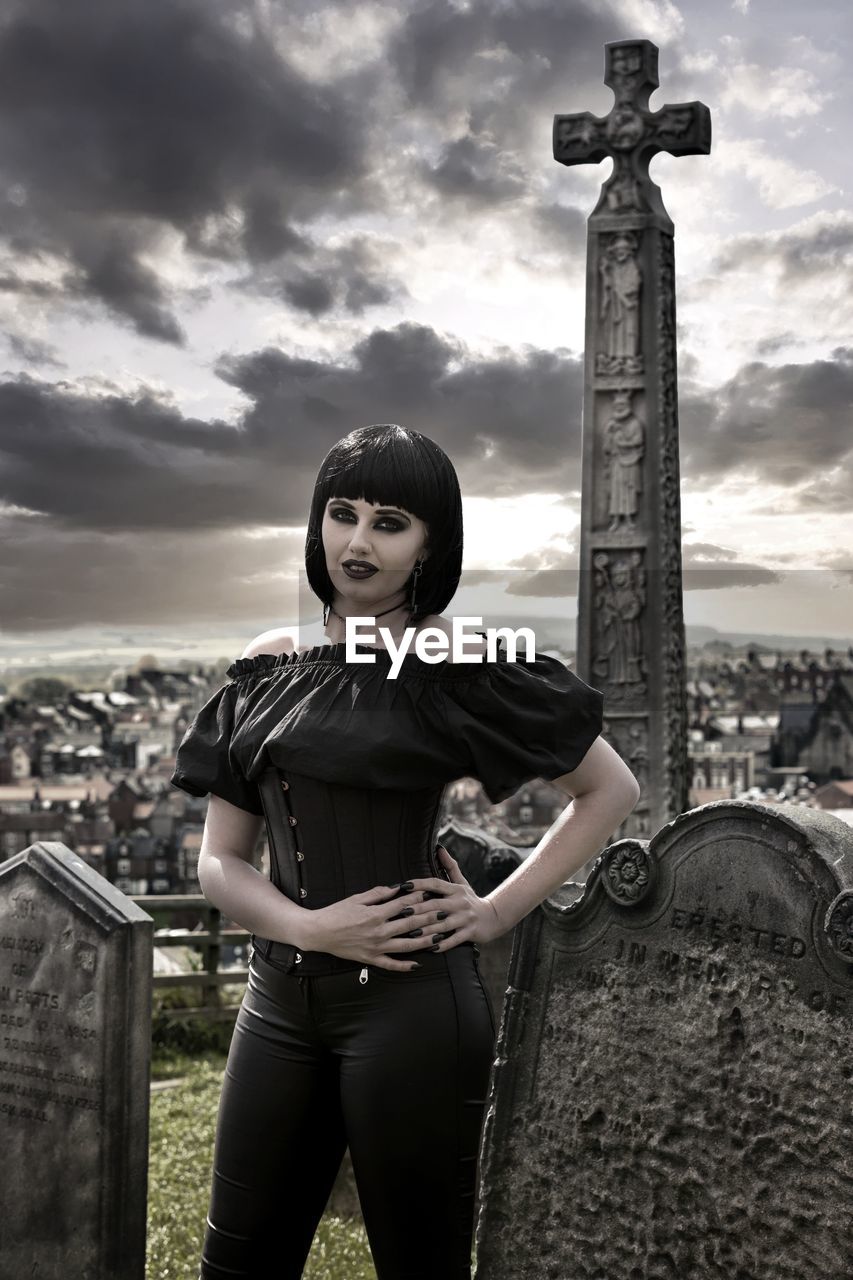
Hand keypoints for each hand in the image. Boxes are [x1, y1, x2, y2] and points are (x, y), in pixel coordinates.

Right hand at [302, 881, 452, 972]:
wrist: (318, 932)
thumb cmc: (336, 912)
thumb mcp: (356, 898)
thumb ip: (378, 893)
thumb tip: (396, 888)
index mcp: (375, 914)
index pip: (403, 905)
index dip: (418, 898)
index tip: (430, 894)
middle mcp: (379, 932)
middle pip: (410, 924)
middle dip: (429, 918)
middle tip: (444, 913)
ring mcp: (376, 947)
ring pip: (406, 945)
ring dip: (424, 941)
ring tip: (439, 937)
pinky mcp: (370, 959)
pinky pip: (391, 965)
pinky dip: (404, 966)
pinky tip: (417, 964)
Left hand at [408, 845, 503, 952]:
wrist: (494, 917)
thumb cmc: (471, 900)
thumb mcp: (462, 883)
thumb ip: (450, 866)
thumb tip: (439, 848)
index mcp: (455, 889)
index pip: (435, 883)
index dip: (419, 884)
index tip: (403, 885)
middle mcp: (460, 902)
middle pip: (436, 904)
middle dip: (418, 909)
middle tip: (401, 913)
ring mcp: (465, 918)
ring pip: (443, 924)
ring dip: (427, 929)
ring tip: (411, 933)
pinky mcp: (470, 932)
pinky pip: (454, 939)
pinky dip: (442, 944)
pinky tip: (430, 948)